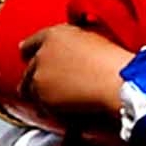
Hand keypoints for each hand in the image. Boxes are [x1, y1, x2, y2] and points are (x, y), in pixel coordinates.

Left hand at [16, 26, 133, 121]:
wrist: (117, 82)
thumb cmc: (115, 62)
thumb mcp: (94, 40)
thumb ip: (73, 44)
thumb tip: (72, 53)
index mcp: (56, 34)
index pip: (31, 43)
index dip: (30, 52)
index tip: (28, 57)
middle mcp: (42, 52)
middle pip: (29, 69)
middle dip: (37, 79)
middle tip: (51, 89)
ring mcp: (39, 75)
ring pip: (30, 90)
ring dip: (42, 96)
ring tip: (61, 104)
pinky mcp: (42, 97)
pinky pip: (41, 107)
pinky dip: (50, 111)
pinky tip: (67, 112)